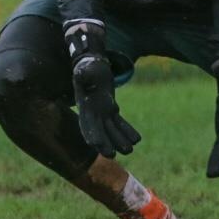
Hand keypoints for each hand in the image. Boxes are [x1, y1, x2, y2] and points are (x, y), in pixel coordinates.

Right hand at [65, 20, 141, 158]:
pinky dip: (126, 130)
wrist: (92, 63)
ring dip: (119, 140)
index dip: (92, 134)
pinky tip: (136, 139)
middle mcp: (92, 112)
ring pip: (110, 129)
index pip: (86, 124)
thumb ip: (84, 73)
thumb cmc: (88, 65)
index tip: (97, 145)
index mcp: (85, 105)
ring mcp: (101, 111)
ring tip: (129, 150)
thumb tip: (82, 73)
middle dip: (105, 143)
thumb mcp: (86, 68)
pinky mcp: (110, 108)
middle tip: (113, 155)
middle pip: (99, 131)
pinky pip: (118, 122)